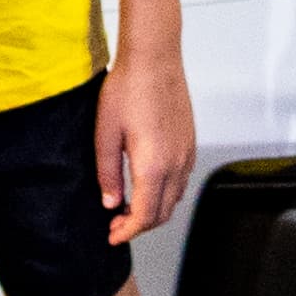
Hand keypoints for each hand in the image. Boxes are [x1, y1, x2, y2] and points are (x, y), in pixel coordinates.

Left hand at [96, 39, 193, 245]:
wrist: (154, 59)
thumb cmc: (129, 89)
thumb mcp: (105, 134)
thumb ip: (107, 173)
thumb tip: (111, 202)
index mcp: (153, 166)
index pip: (144, 216)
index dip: (127, 232)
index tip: (113, 236)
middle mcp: (175, 164)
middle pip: (162, 213)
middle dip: (139, 225)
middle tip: (116, 223)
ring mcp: (186, 154)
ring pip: (174, 198)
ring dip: (154, 210)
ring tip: (129, 205)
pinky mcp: (190, 143)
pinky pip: (181, 181)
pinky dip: (166, 193)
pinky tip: (147, 184)